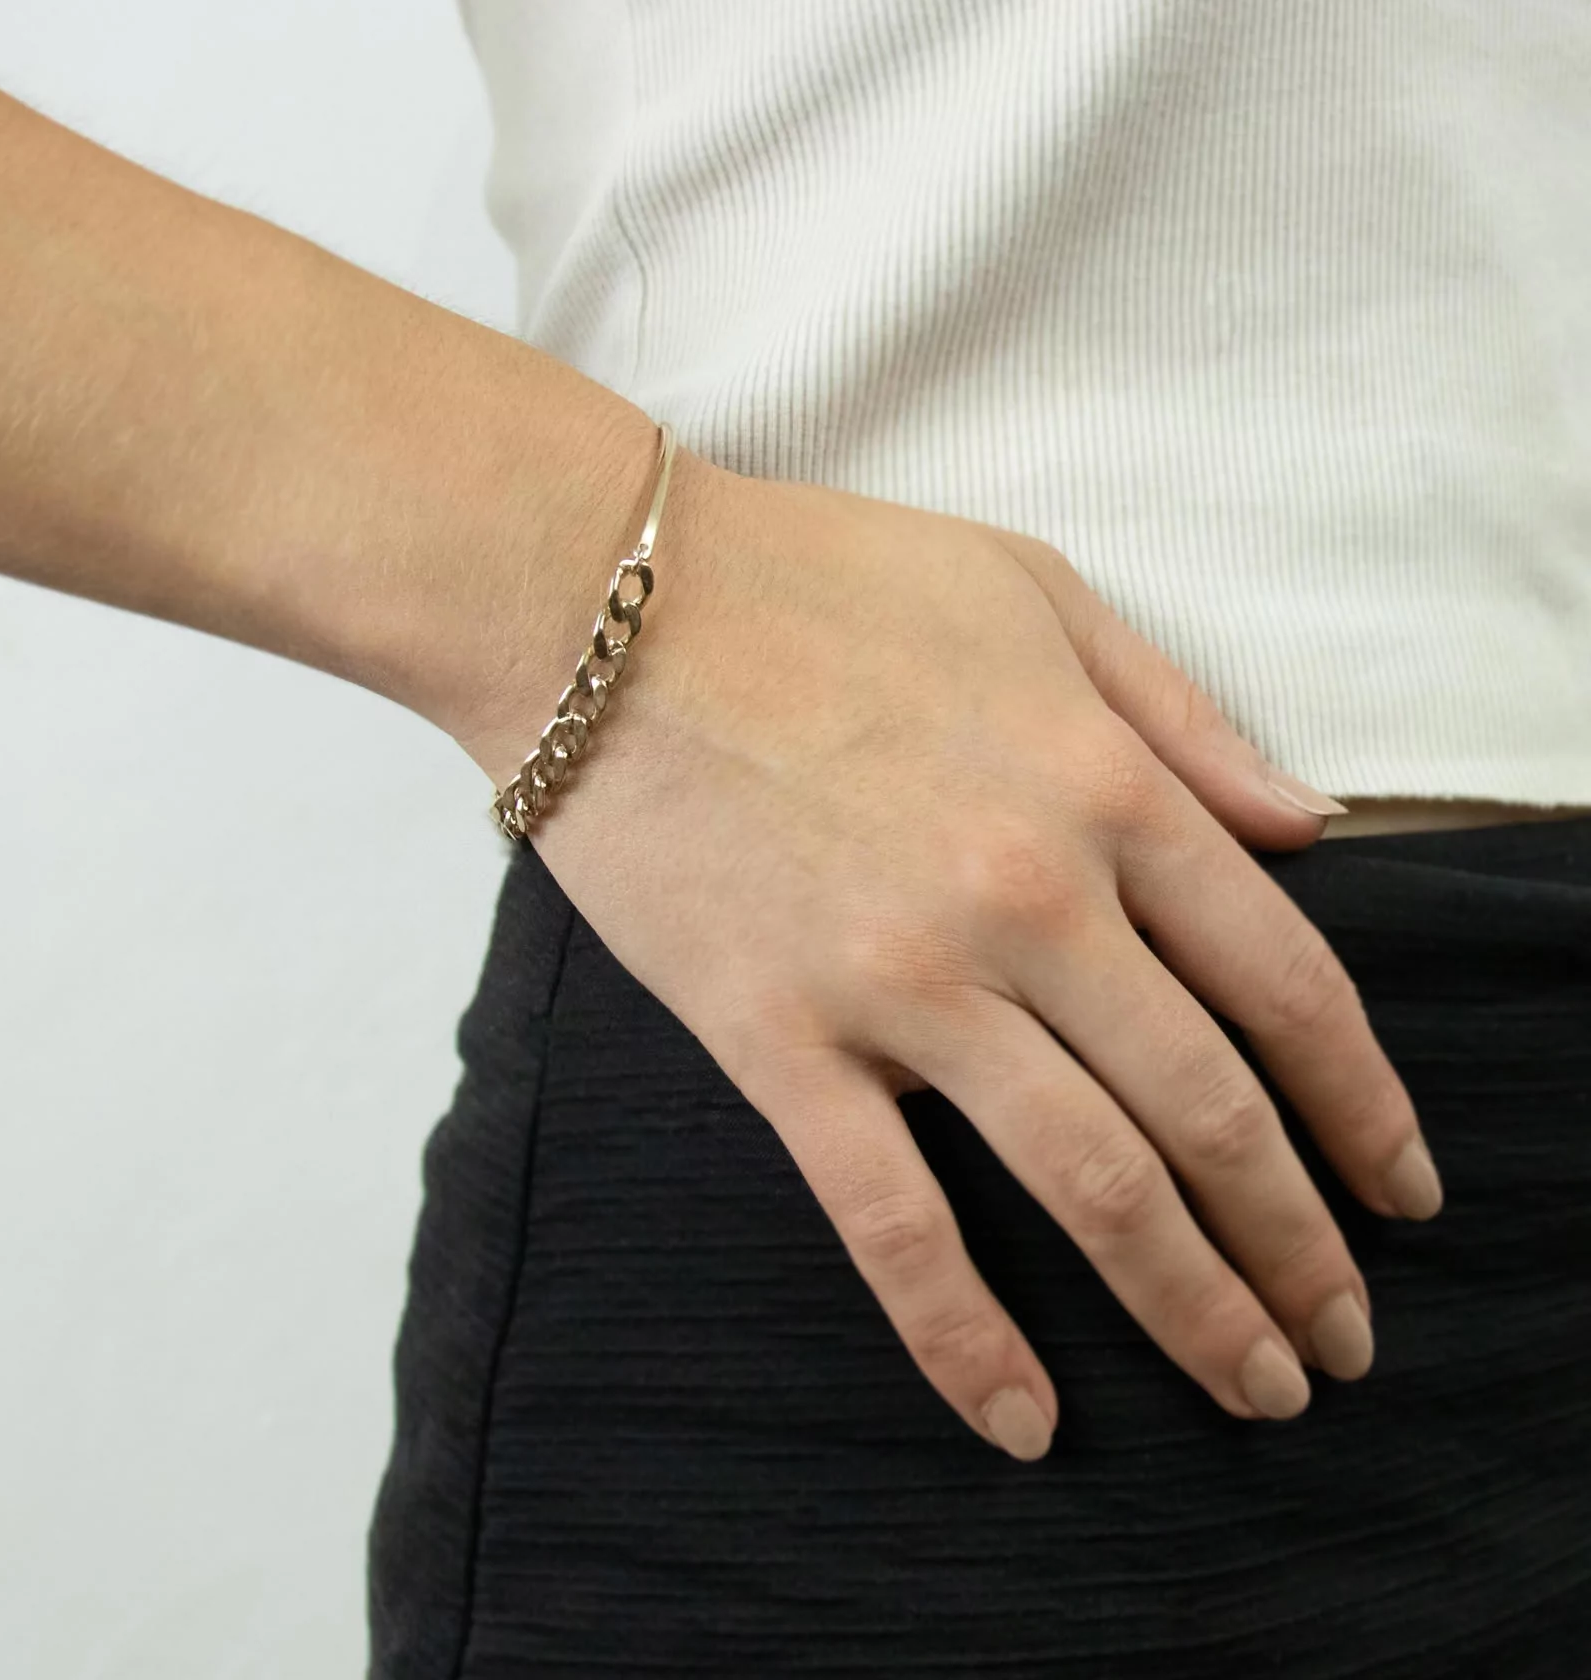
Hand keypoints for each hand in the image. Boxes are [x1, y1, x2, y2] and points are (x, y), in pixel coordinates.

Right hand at [462, 450, 1439, 1460]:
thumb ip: (1180, 716)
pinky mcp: (778, 1039)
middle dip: (1299, 1247)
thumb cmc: (815, 579)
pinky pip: (890, 1220)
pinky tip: (1023, 1420)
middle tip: (1344, 1340)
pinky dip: (965, 1338)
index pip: (1287, 984)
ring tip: (1258, 1387)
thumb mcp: (1034, 595)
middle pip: (1210, 1112)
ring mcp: (902, 980)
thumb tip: (1311, 830)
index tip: (1401, 1190)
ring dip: (1193, 1306)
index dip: (1364, 1106)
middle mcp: (1030, 899)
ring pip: (1089, 1184)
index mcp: (1102, 785)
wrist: (597, 604)